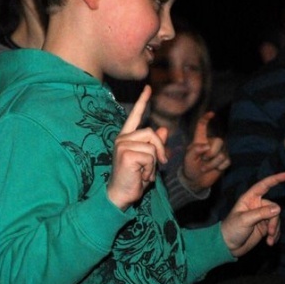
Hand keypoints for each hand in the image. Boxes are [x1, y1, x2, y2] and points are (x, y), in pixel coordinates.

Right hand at [107, 85, 168, 210]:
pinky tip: (141, 177)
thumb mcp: (148, 161)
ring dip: (154, 163)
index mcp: (126, 138)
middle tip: (159, 165)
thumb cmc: (133, 180)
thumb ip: (155, 145)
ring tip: (145, 173)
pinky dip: (150, 169)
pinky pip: (150, 156)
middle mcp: (122, 139)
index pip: (135, 116)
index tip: (148, 88)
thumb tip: (164, 129)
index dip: (142, 101)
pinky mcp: (126, 154)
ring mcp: (122, 145)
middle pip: (152, 133)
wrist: (120, 196)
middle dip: (160, 150)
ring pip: (152, 146)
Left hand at [181, 111, 229, 191]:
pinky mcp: (225, 160)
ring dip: (212, 164)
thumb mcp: (188, 159)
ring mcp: (220, 151)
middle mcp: (211, 143)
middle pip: (219, 141)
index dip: (206, 118)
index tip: (211, 113)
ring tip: (205, 167)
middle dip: (211, 153)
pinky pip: (227, 161)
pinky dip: (219, 167)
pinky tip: (215, 169)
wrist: (196, 181)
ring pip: (222, 154)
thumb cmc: (190, 167)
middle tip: (203, 161)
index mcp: (200, 140)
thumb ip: (194, 150)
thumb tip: (207, 146)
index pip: (202, 126)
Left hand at [220, 172, 284, 256]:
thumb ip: (261, 213)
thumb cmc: (231, 229)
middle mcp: (257, 206)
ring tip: (270, 239)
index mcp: (249, 199)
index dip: (275, 179)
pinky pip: (276, 228)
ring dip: (275, 229)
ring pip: (276, 218)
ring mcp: (261, 216)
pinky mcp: (264, 227)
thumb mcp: (244, 220)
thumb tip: (278, 208)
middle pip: (274, 207)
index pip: (264, 186)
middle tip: (270, 232)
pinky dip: (275, 235)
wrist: (228, 246)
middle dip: (274, 220)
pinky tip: (270, 242)